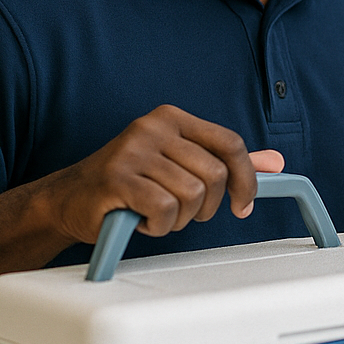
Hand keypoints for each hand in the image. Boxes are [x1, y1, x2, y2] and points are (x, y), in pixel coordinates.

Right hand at [39, 104, 284, 242]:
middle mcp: (152, 127)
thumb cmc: (130, 183)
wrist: (69, 199)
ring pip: (191, 197)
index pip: (230, 144)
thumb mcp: (180, 165)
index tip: (243, 206)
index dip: (246, 179)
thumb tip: (275, 162)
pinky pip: (164, 210)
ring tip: (153, 213)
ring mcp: (133, 150)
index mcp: (172, 118)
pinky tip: (140, 219)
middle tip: (180, 213)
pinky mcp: (117, 178)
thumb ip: (225, 162)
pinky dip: (158, 225)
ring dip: (177, 219)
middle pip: (214, 176)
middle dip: (205, 207)